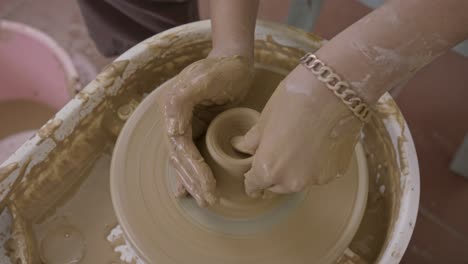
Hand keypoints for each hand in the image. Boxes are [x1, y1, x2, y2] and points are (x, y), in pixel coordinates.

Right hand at [157, 54, 253, 205]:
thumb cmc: (224, 68)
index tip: (207, 184)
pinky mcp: (195, 128)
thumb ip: (185, 97)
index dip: (191, 167)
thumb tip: (171, 127)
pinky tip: (188, 189)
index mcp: (172, 107)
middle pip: (179, 156)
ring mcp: (183, 124)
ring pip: (183, 159)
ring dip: (191, 181)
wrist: (234, 60)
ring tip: (203, 200)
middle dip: (193, 180)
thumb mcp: (206, 77)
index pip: (179, 145)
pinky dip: (190, 172)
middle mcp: (173, 117)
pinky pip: (191, 154)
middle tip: (208, 200)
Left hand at [232, 66, 362, 196]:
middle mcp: (292, 181)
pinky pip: (319, 173)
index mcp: (268, 168)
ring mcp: (316, 179)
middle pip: (276, 187)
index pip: (254, 186)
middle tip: (278, 151)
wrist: (336, 90)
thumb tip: (241, 147)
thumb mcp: (265, 118)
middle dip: (273, 174)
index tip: (252, 173)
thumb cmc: (295, 100)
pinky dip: (316, 164)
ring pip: (299, 181)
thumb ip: (252, 140)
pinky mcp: (336, 172)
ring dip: (295, 170)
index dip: (251, 179)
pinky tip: (319, 142)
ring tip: (301, 142)